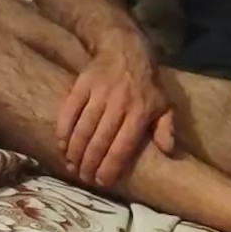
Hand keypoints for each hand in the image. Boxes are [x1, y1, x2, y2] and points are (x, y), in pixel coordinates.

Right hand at [56, 49, 175, 187]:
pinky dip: (64, 130)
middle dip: (90, 164)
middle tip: (85, 178)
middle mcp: (119, 104)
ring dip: (75, 152)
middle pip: (100, 142)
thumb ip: (166, 129)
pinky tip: (62, 146)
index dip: (110, 167)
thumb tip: (168, 151)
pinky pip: (70, 111)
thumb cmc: (147, 84)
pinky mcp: (82, 85)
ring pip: (83, 129)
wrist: (125, 49)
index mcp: (139, 113)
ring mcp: (99, 94)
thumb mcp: (164, 105)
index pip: (122, 147)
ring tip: (72, 167)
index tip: (102, 182)